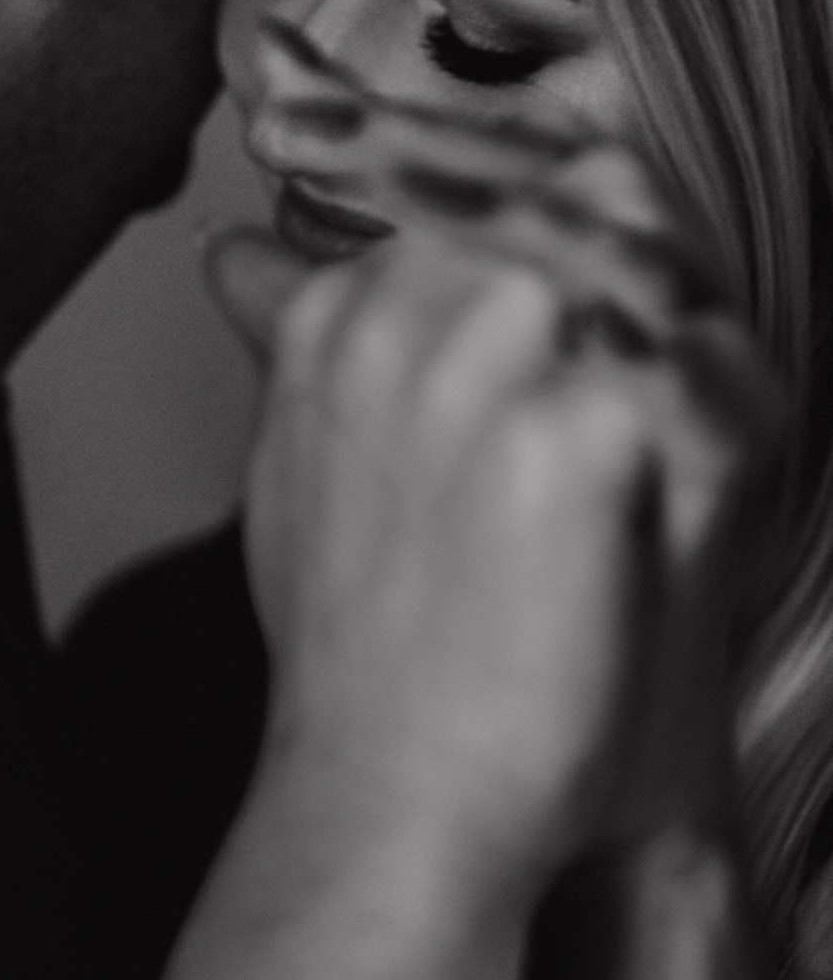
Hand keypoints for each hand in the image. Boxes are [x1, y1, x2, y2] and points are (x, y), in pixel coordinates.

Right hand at [206, 211, 780, 889]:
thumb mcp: (291, 468)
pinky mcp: (587, 434)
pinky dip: (739, 424)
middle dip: (653, 268)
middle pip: (595, 195)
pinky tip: (695, 500)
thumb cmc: (358, 653)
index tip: (610, 293)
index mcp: (341, 312)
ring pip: (668, 266)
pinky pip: (721, 369)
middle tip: (663, 373)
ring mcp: (499, 358)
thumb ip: (292, 335)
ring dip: (697, 340)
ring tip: (670, 452)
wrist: (391, 794)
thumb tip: (241, 254)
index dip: (578, 228)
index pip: (494, 186)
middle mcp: (411, 311)